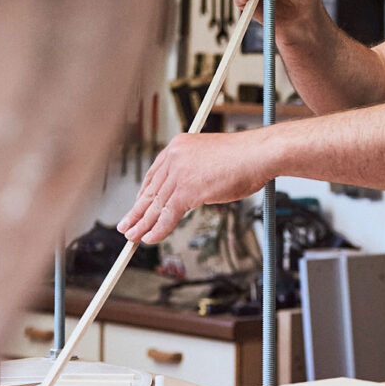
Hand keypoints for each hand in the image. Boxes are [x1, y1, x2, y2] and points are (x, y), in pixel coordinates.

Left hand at [116, 130, 267, 243]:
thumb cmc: (244, 157)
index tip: (138, 207)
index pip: (154, 175)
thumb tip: (190, 191)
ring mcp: (179, 174)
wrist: (259, 154)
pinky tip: (151, 239)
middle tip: (126, 226)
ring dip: (142, 225)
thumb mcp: (212, 158)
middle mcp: (174, 157)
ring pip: (155, 206)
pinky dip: (158, 231)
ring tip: (132, 238)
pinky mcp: (186, 191)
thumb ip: (195, 171)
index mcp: (178, 146)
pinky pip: (167, 216)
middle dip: (137, 212)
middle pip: (150, 191)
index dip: (144, 195)